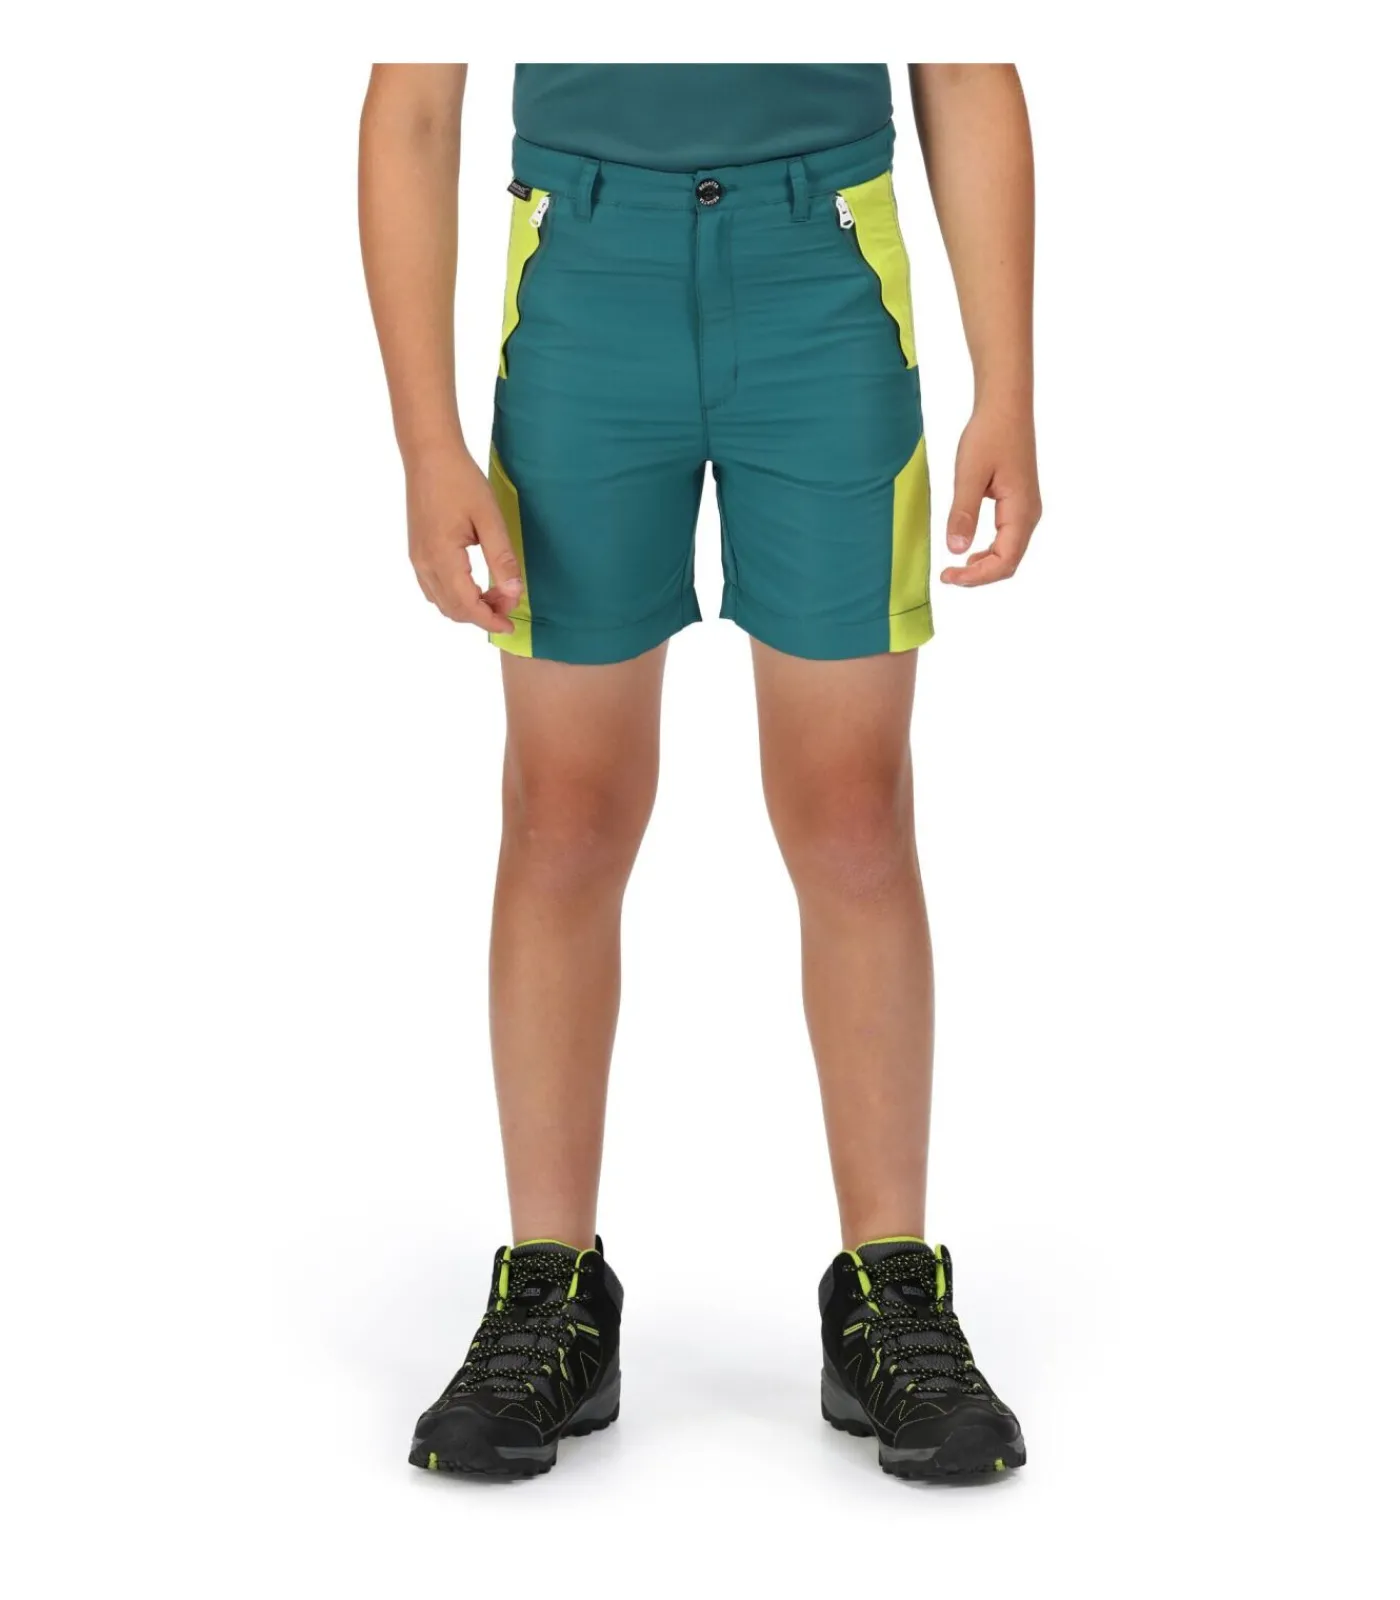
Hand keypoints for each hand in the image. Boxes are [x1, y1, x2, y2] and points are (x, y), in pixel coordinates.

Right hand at [405, 447, 522, 629]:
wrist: (429, 455)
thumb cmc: (460, 480)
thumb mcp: (489, 518)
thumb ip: (501, 558)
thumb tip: (513, 592)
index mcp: (441, 557)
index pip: (466, 605)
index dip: (490, 620)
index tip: (511, 625)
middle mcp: (424, 564)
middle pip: (453, 609)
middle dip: (483, 614)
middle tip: (509, 600)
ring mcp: (417, 559)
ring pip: (441, 602)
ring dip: (469, 606)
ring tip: (496, 592)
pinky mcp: (417, 552)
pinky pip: (433, 589)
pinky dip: (455, 596)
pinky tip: (475, 584)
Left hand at [941, 405, 1041, 586]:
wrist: (1005, 407)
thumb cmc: (989, 435)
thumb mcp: (969, 474)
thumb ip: (963, 513)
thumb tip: (956, 550)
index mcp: (1021, 510)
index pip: (1005, 561)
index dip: (977, 576)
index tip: (948, 576)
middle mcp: (1029, 515)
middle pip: (1009, 562)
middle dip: (979, 576)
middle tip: (947, 576)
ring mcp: (1026, 510)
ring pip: (1009, 553)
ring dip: (984, 566)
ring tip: (956, 568)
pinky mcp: (1019, 504)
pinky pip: (1008, 539)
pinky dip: (989, 552)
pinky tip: (969, 550)